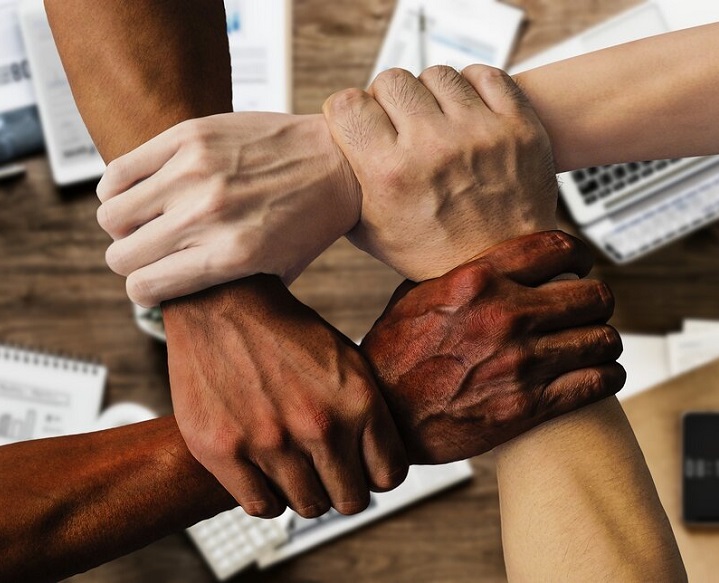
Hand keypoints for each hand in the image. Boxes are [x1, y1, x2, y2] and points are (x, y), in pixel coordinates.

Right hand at [95, 113, 360, 306]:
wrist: (339, 162)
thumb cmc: (311, 220)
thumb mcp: (279, 271)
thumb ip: (229, 290)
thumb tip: (181, 302)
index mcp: (231, 255)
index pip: (146, 286)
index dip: (144, 292)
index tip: (151, 286)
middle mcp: (208, 215)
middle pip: (121, 255)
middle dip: (131, 262)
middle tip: (150, 253)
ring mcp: (195, 171)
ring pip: (111, 213)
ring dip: (123, 225)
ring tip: (146, 221)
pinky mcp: (189, 136)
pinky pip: (119, 170)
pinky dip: (118, 187)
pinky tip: (141, 191)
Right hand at [162, 276, 406, 517]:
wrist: (223, 303)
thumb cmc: (286, 332)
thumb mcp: (347, 360)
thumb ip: (367, 412)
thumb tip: (380, 463)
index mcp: (358, 401)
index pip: (389, 476)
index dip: (376, 474)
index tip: (362, 467)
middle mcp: (319, 426)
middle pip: (351, 500)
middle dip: (343, 487)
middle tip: (327, 470)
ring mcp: (270, 442)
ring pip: (309, 507)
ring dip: (305, 491)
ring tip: (294, 464)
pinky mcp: (224, 451)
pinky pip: (263, 507)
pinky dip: (269, 495)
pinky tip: (266, 471)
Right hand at [323, 65, 557, 280]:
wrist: (500, 266)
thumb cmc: (431, 252)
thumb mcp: (371, 232)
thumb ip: (345, 188)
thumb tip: (325, 153)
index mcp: (390, 175)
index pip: (348, 104)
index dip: (348, 111)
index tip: (358, 122)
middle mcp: (433, 148)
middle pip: (391, 80)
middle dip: (387, 100)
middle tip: (398, 124)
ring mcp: (479, 133)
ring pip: (436, 74)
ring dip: (429, 94)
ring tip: (435, 121)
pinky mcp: (517, 126)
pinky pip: (485, 75)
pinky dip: (471, 88)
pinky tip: (465, 112)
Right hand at [361, 231, 624, 463]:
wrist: (385, 417)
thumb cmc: (394, 356)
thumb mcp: (415, 297)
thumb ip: (458, 275)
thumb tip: (489, 261)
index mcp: (477, 281)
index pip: (556, 249)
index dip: (579, 254)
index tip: (581, 264)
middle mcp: (505, 316)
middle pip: (593, 295)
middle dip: (596, 301)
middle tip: (588, 309)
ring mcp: (521, 362)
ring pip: (603, 338)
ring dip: (602, 340)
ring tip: (594, 344)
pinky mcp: (530, 405)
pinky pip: (598, 382)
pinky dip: (606, 376)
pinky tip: (598, 374)